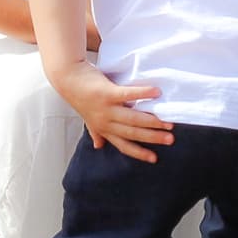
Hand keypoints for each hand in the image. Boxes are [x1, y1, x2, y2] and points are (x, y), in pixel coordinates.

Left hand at [55, 63, 174, 161]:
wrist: (67, 78)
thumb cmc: (81, 96)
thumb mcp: (88, 118)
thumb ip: (95, 132)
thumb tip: (99, 146)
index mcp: (103, 129)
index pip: (123, 145)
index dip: (139, 153)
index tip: (155, 159)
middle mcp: (105, 122)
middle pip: (132, 133)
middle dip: (152, 138)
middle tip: (170, 140)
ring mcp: (106, 108)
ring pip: (132, 119)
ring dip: (152, 121)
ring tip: (168, 123)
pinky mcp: (107, 93)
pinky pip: (128, 95)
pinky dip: (143, 94)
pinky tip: (157, 93)